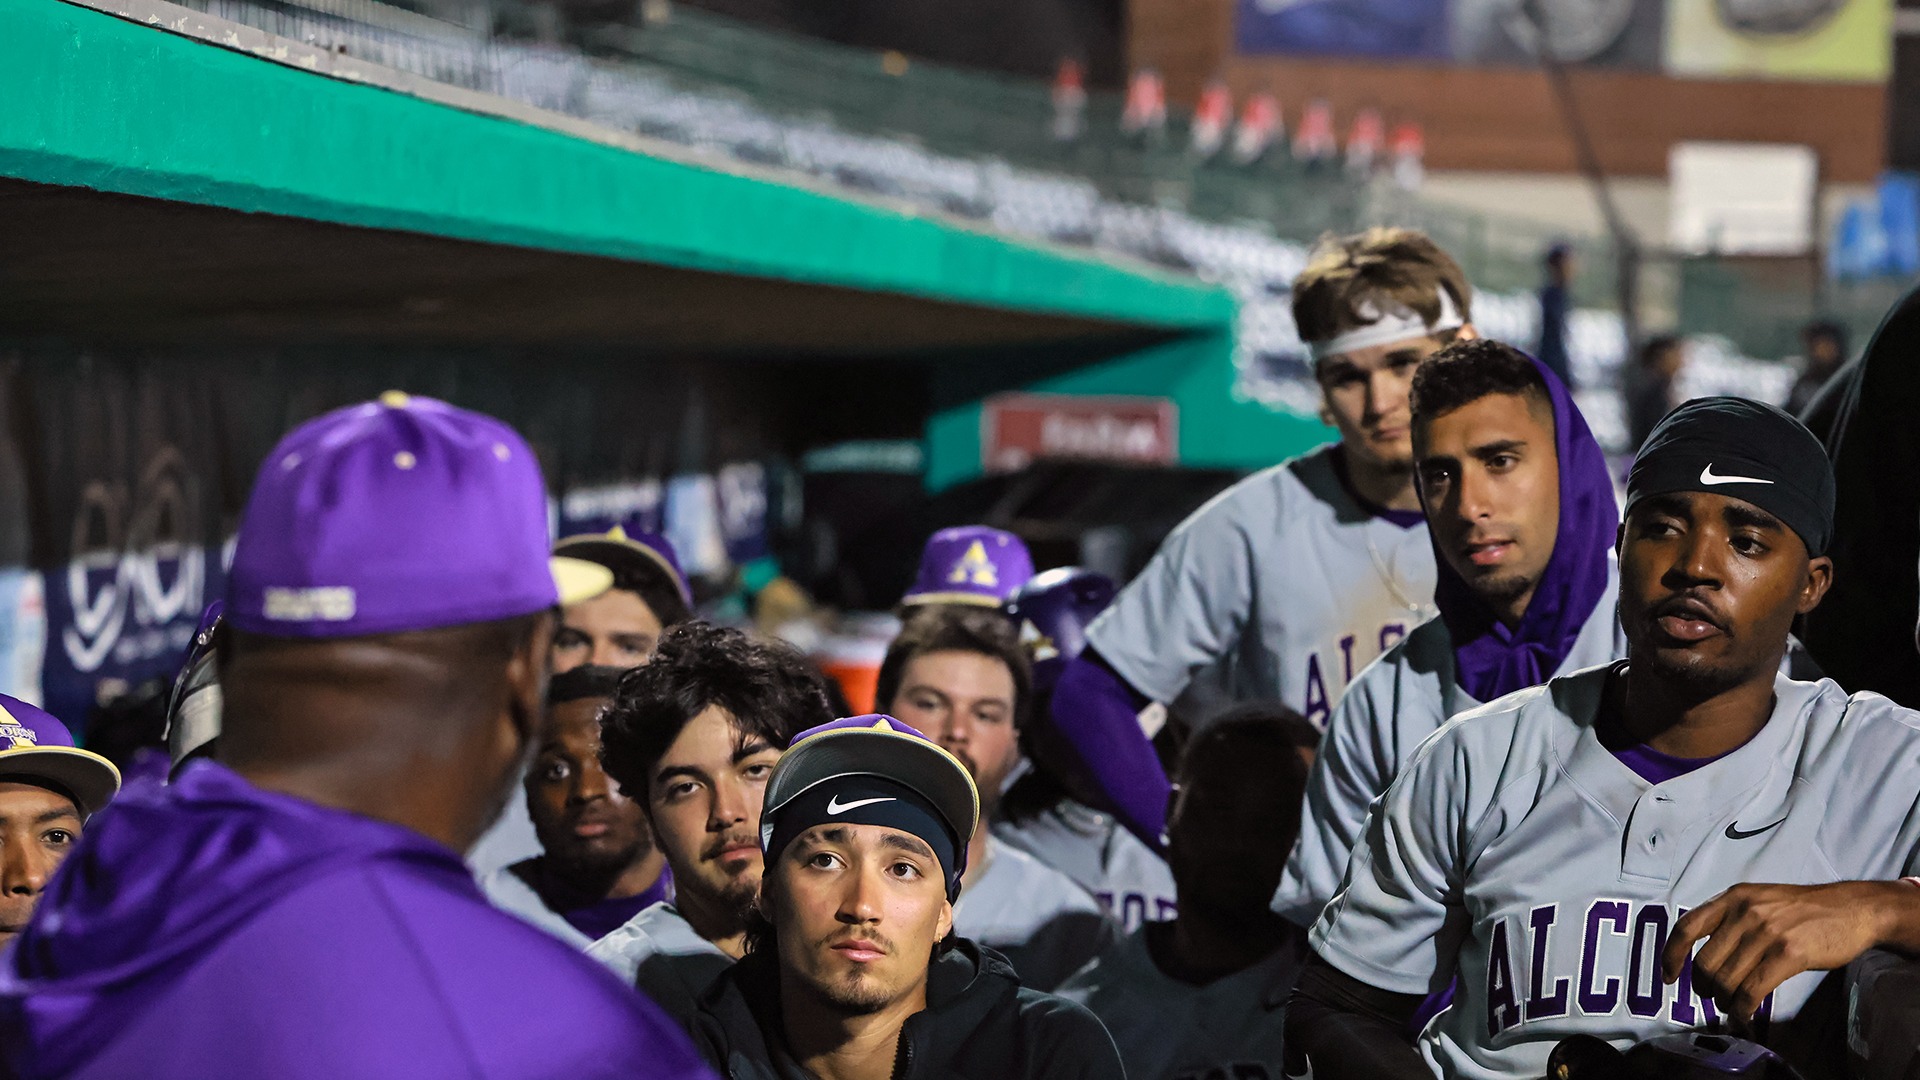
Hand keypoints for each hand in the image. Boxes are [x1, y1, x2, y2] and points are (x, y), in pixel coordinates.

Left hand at [1661, 880, 1913, 1020]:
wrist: (1851, 909)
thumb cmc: (1803, 909)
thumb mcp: (1758, 900)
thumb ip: (1730, 918)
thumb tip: (1702, 952)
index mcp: (1732, 897)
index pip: (1687, 927)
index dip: (1671, 955)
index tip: (1669, 976)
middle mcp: (1745, 912)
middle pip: (1705, 962)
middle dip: (1704, 986)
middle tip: (1713, 996)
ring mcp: (1767, 932)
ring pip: (1727, 979)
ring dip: (1725, 1000)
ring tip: (1731, 1005)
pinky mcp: (1788, 954)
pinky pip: (1752, 989)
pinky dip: (1743, 1008)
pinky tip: (1745, 1013)